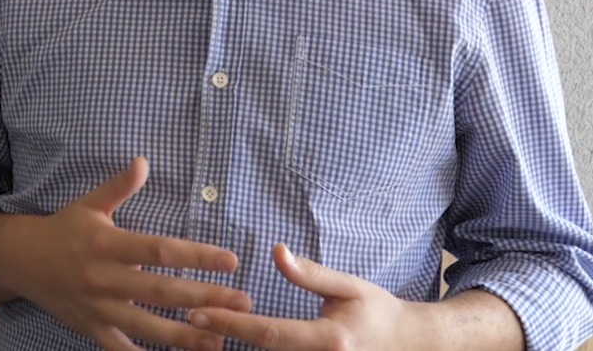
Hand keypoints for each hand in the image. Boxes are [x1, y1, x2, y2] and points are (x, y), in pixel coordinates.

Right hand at [6, 157, 251, 350]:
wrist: (20, 261)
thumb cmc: (63, 230)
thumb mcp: (89, 205)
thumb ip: (119, 187)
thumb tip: (143, 161)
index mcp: (107, 244)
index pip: (159, 250)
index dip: (196, 256)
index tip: (231, 260)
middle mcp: (104, 278)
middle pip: (160, 291)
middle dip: (203, 298)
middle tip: (242, 303)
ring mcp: (97, 307)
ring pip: (146, 326)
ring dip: (185, 336)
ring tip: (219, 341)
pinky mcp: (91, 328)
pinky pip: (120, 349)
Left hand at [187, 244, 418, 349]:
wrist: (410, 348)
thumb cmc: (377, 312)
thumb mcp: (349, 288)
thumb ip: (311, 274)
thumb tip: (276, 251)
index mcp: (328, 341)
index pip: (267, 333)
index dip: (229, 323)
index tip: (195, 310)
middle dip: (220, 340)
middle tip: (182, 324)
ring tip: (193, 334)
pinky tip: (225, 344)